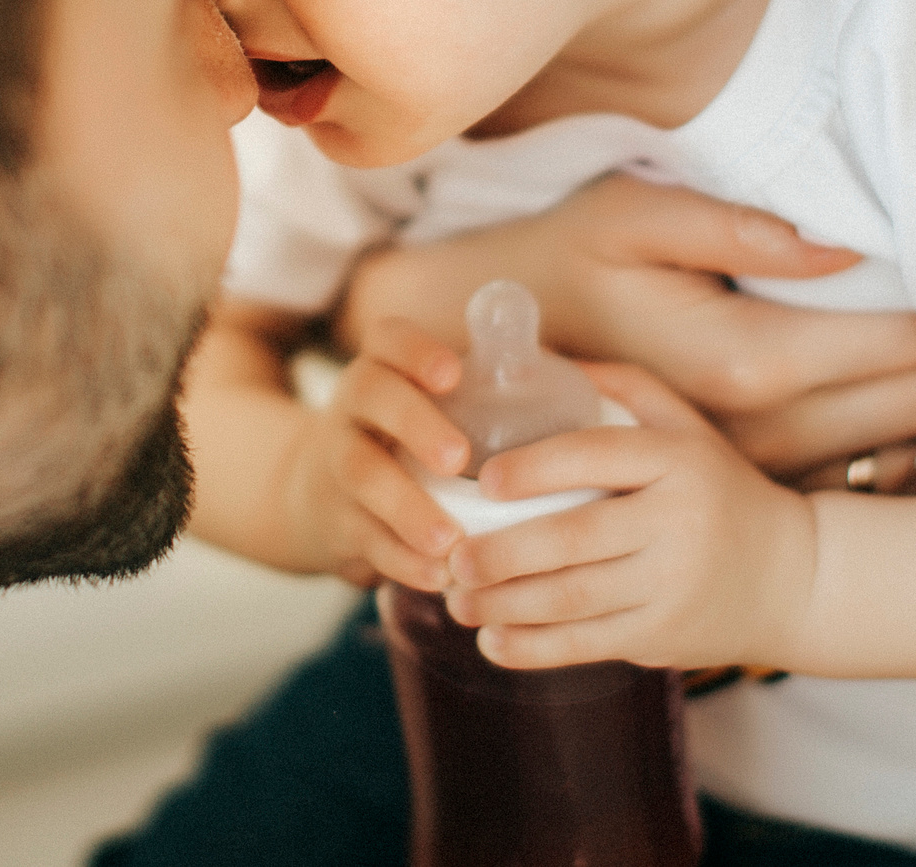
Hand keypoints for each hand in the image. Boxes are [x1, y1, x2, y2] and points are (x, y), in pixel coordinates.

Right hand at [278, 317, 470, 589]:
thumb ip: (491, 395)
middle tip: (458, 459)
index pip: (389, 339)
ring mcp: (336, 462)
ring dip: (407, 507)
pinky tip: (436, 576)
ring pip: (362, 474)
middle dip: (416, 425)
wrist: (317, 497)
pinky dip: (399, 559)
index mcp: (384, 368)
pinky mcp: (333, 519)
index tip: (454, 373)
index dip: (417, 350)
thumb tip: (597, 388)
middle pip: (372, 398)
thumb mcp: (430, 408)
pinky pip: (362, 536)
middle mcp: (353, 407)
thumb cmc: (410, 445)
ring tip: (448, 539)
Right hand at [345, 173, 915, 482]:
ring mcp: (741, 460)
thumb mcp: (635, 216)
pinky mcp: (731, 473)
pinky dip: (898, 449)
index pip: (880, 342)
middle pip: (895, 402)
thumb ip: (741, 228)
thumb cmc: (561, 262)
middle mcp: (751, 427)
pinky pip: (840, 472)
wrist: (484, 355)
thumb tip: (844, 243)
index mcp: (738, 360)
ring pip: (878, 447)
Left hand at [438, 362, 817, 671]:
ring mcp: (672, 585)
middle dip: (503, 553)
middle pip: (574, 539)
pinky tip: (491, 643)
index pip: (596, 457)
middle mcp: (677, 523)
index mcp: (676, 461)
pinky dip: (534, 649)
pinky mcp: (665, 635)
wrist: (795, 577)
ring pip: (573, 599)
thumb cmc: (717, 489)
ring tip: (456, 600)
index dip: (535, 469)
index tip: (485, 480)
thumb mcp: (685, 427)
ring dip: (504, 605)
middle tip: (454, 557)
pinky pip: (588, 644)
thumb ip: (622, 385)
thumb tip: (538, 355)